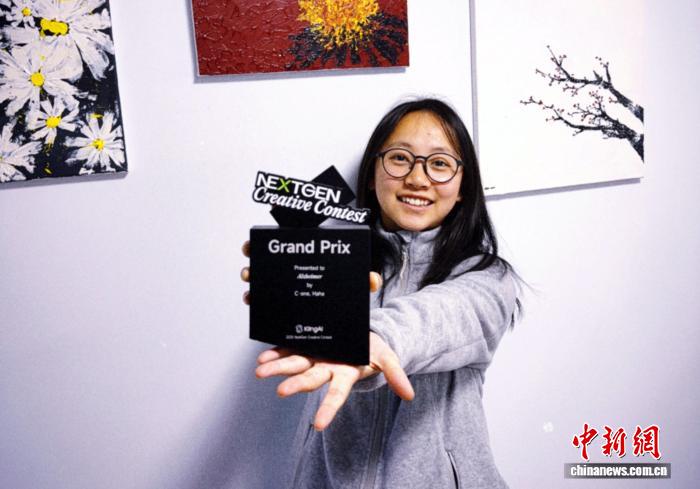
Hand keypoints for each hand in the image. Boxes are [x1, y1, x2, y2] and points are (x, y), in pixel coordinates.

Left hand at [241, 240, 412, 429]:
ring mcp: (313, 357)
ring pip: (294, 365)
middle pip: (310, 379)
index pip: (336, 396)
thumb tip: (410, 396)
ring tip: (261, 372)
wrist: (359, 334)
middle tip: (281, 391)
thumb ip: (396, 375)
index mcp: (344, 375)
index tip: (319, 425)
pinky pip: (287, 350)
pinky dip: (274, 353)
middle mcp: (326, 369)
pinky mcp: (303, 344)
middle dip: (295, 385)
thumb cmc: (371, 349)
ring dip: (277, 368)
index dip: (328, 410)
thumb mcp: (388, 358)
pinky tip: (262, 357)